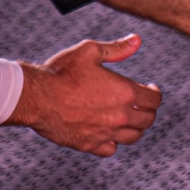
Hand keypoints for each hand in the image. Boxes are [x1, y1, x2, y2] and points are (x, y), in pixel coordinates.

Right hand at [6, 34, 161, 156]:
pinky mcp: (89, 145)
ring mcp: (105, 133)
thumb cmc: (61, 71)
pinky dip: (113, 142)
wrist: (35, 96)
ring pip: (133, 137)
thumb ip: (117, 48)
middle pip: (148, 120)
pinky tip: (108, 132)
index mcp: (125, 92)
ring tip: (128, 118)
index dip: (155, 92)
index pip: (154, 99)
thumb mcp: (90, 52)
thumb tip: (137, 40)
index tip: (150, 88)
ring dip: (135, 127)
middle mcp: (120, 116)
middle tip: (141, 103)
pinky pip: (111, 149)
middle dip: (148, 110)